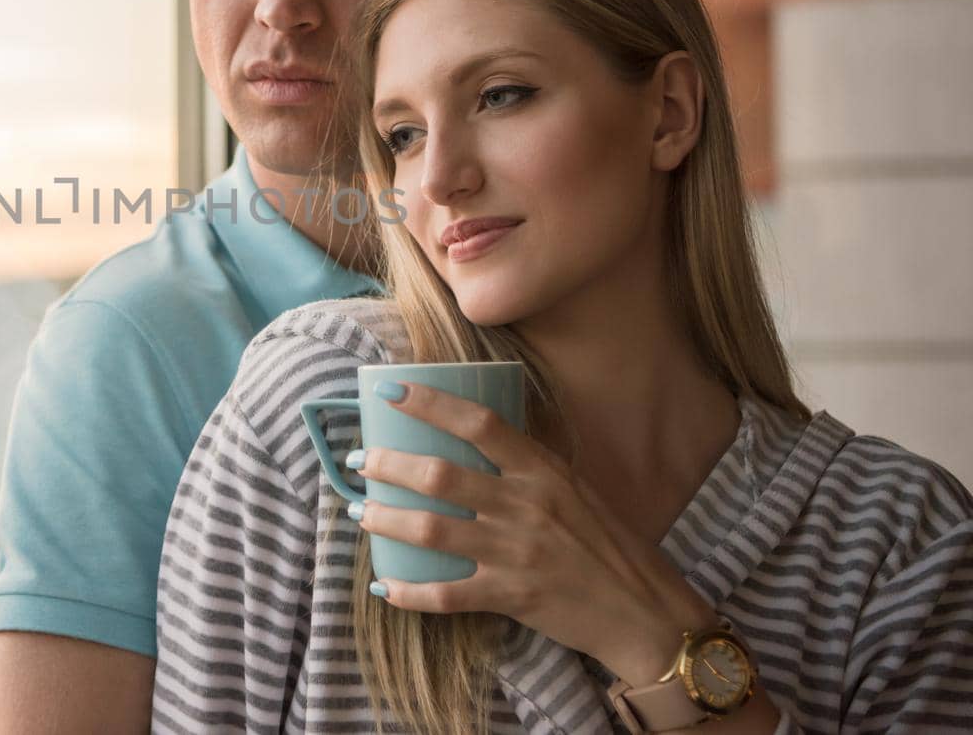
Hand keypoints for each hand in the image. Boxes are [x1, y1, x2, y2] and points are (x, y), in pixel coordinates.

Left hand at [351, 382, 717, 684]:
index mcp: (543, 471)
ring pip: (433, 530)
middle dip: (389, 465)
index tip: (390, 391)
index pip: (479, 423)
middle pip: (441, 475)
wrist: (644, 612)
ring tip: (360, 513)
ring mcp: (518, 552)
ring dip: (386, 520)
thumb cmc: (607, 545)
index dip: (430, 403)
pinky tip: (385, 588)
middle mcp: (528, 505)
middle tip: (359, 460)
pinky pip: (447, 595)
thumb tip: (476, 434)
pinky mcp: (513, 596)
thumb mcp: (574, 490)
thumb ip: (528, 467)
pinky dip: (410, 593)